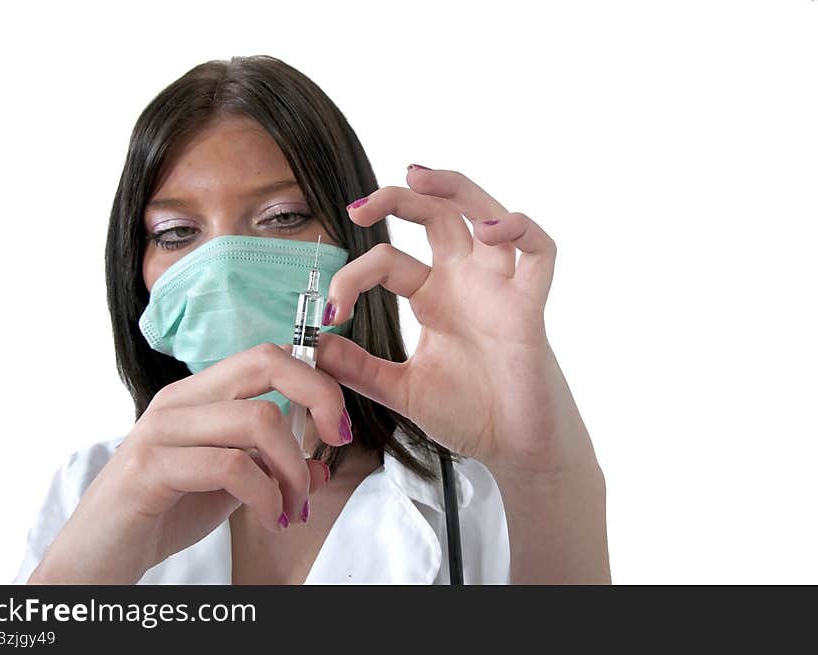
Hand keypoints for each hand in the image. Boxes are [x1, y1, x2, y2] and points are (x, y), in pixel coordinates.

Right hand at [27, 343, 350, 583]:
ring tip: (293, 508)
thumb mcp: (230, 487)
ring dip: (293, 468)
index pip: (267, 357)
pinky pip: (229, 466)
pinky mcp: (149, 469)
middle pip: (266, 363)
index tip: (338, 424)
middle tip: (335, 441)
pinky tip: (269, 518)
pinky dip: (265, 494)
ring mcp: (161, 431)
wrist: (97, 558)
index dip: (315, 378)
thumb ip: (269, 468)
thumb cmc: (163, 513)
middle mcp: (180, 400)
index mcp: (199, 395)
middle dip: (319, 398)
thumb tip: (320, 466)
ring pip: (258, 419)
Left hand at [317, 166, 596, 475]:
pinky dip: (521, 230)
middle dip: (400, 198)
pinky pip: (540, 253)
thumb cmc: (468, 414)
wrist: (513, 448)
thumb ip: (360, 368)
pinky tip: (492, 230)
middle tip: (358, 206)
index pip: (388, 261)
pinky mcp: (528, 306)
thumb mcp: (401, 389)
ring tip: (418, 177)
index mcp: (432, 297)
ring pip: (485, 213)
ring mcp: (497, 289)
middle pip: (437, 215)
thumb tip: (315, 343)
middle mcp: (463, 283)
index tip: (328, 312)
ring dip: (455, 188)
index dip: (352, 277)